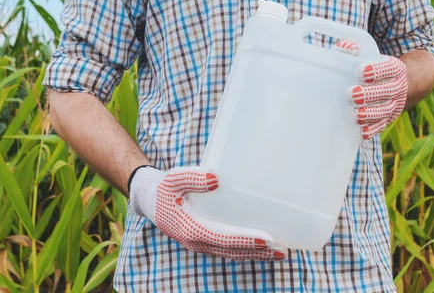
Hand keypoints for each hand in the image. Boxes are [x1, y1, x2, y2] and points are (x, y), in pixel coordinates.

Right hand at [129, 166, 286, 260]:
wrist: (151, 200)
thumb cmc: (164, 188)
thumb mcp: (174, 178)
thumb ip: (192, 177)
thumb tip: (216, 178)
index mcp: (190, 228)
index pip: (222, 238)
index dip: (245, 239)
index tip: (266, 239)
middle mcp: (196, 241)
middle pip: (232, 251)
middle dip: (258, 252)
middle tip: (283, 250)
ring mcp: (200, 244)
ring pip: (232, 254)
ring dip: (256, 255)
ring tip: (280, 252)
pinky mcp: (204, 242)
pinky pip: (228, 250)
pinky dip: (246, 251)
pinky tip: (261, 246)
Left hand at [344, 53, 407, 139]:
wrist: (404, 82)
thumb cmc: (377, 66)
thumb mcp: (370, 55)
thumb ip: (356, 50)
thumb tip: (345, 48)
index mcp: (396, 68)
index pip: (389, 69)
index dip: (377, 71)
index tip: (361, 72)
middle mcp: (398, 87)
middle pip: (388, 91)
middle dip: (370, 94)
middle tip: (351, 94)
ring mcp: (395, 104)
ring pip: (386, 110)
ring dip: (371, 114)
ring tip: (355, 115)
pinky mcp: (388, 118)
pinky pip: (382, 125)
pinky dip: (373, 129)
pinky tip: (362, 132)